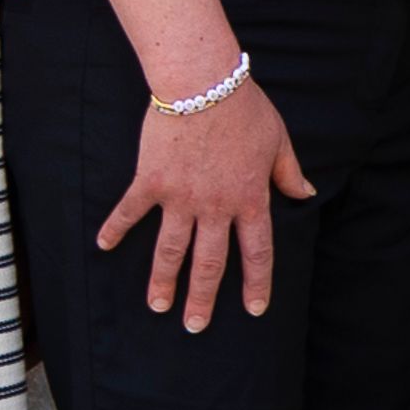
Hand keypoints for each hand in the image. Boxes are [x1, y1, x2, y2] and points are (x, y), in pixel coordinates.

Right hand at [97, 72, 305, 331]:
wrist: (203, 82)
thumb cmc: (245, 107)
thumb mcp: (278, 140)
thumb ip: (289, 173)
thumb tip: (305, 194)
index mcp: (250, 198)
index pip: (257, 252)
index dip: (256, 283)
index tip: (254, 309)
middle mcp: (215, 206)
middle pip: (210, 262)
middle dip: (203, 298)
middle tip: (195, 327)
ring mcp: (181, 197)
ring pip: (171, 250)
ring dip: (163, 281)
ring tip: (158, 306)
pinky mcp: (151, 181)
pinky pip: (130, 211)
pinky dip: (115, 229)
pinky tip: (104, 246)